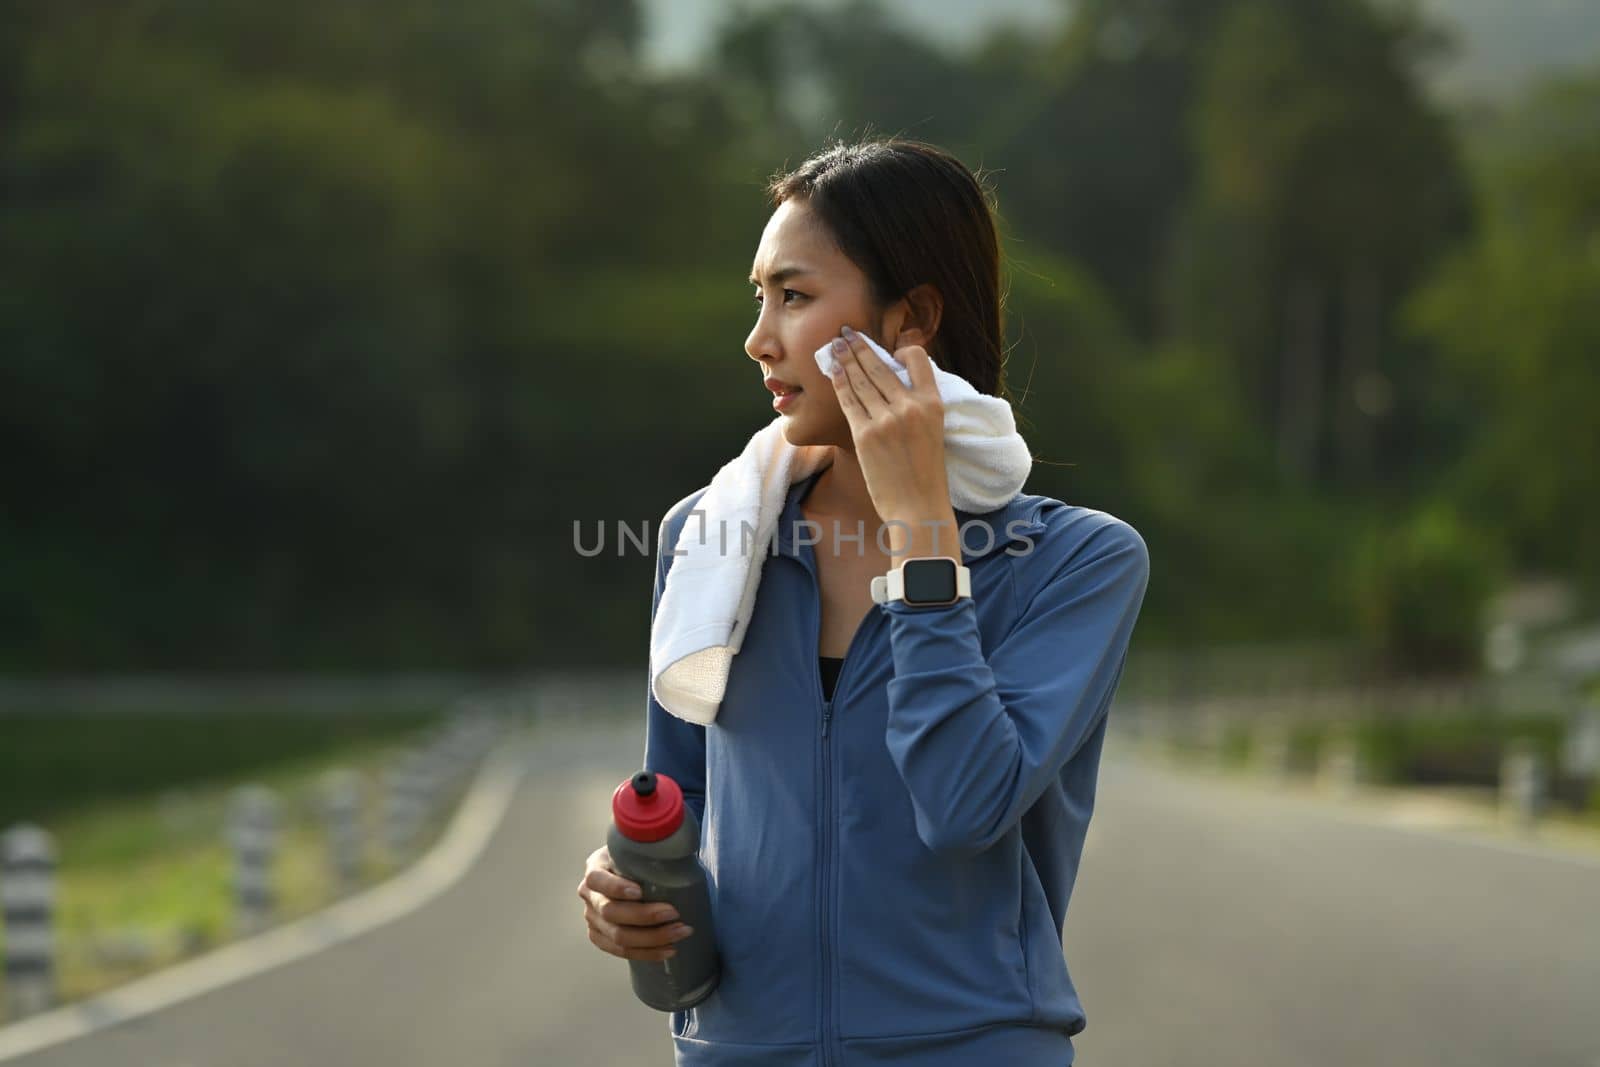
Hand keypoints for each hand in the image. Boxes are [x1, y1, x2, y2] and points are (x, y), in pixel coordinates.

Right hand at [576, 844, 693, 961]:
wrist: (628, 873)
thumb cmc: (638, 859)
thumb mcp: (637, 846)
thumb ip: (647, 846)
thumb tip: (673, 842)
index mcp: (595, 868)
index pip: (597, 879)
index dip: (616, 887)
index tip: (640, 891)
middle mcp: (589, 895)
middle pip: (611, 913)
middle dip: (645, 916)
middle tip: (675, 913)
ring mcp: (593, 919)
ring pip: (618, 937)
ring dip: (652, 939)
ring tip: (680, 932)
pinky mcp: (601, 937)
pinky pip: (621, 951)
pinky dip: (647, 953)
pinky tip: (668, 950)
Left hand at [827, 325, 958, 553]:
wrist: (918, 507)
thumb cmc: (925, 473)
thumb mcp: (933, 430)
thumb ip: (917, 405)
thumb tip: (894, 383)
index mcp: (934, 403)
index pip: (917, 359)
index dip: (901, 349)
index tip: (888, 349)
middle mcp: (911, 406)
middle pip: (880, 365)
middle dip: (860, 345)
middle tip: (846, 333)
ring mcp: (886, 420)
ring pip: (861, 379)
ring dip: (846, 358)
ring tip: (835, 345)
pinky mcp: (865, 435)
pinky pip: (848, 400)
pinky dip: (839, 382)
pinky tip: (833, 371)